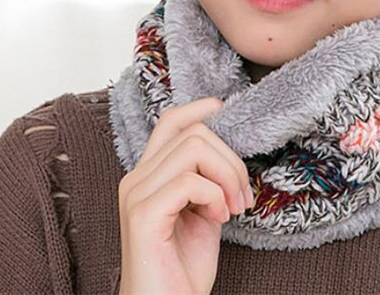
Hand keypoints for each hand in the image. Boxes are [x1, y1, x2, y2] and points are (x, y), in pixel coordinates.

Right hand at [117, 97, 253, 294]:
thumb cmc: (183, 271)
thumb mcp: (203, 212)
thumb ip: (208, 180)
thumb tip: (229, 151)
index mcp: (148, 176)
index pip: (170, 123)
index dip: (198, 108)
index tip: (224, 107)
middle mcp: (136, 179)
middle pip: (193, 133)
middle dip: (230, 159)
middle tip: (243, 197)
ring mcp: (136, 195)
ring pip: (193, 148)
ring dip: (226, 174)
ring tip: (232, 208)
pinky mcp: (143, 215)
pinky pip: (189, 180)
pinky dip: (215, 195)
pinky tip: (218, 218)